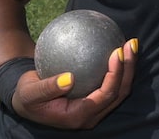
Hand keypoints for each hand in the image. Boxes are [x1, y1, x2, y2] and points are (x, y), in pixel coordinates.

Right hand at [12, 38, 137, 129]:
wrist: (27, 99)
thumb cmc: (27, 95)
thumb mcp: (30, 93)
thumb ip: (47, 88)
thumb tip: (69, 79)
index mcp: (78, 116)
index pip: (105, 96)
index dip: (115, 75)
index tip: (117, 52)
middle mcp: (91, 114)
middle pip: (119, 92)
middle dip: (129, 69)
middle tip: (130, 44)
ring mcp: (96, 107)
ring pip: (120, 88)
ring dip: (129, 66)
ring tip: (131, 42)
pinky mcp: (96, 97)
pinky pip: (113, 81)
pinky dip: (120, 65)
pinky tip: (120, 45)